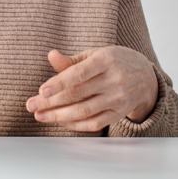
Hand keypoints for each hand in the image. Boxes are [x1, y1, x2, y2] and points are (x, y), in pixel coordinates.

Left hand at [25, 47, 158, 131]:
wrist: (146, 76)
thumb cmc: (115, 61)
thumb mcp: (96, 54)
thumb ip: (72, 60)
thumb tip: (51, 56)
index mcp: (107, 60)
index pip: (79, 74)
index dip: (59, 83)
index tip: (41, 91)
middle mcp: (114, 80)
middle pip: (78, 94)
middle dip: (51, 102)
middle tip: (31, 105)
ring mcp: (118, 98)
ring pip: (84, 111)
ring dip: (59, 116)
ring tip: (40, 116)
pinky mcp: (119, 113)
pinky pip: (94, 123)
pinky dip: (75, 124)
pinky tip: (60, 121)